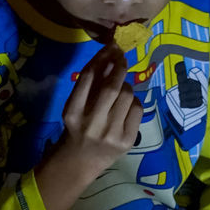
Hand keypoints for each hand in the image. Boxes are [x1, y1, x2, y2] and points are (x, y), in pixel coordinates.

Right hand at [56, 44, 142, 175]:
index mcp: (73, 112)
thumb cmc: (77, 128)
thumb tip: (110, 55)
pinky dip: (133, 102)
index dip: (102, 58)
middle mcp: (91, 123)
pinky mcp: (126, 140)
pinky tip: (126, 107)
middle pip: (112, 86)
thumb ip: (90, 84)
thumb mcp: (75, 106)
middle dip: (120, 67)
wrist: (80, 162)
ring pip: (127, 95)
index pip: (88, 77)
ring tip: (120, 91)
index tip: (111, 47)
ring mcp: (111, 133)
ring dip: (126, 86)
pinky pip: (137, 109)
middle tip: (122, 58)